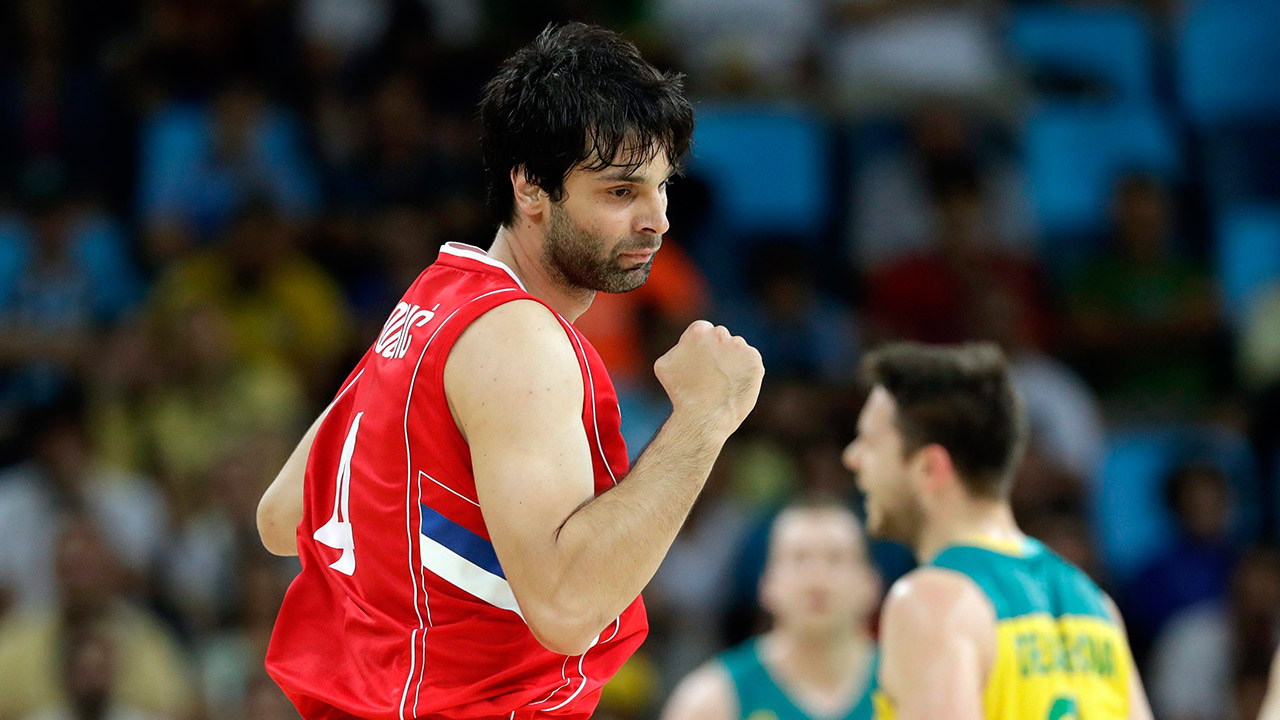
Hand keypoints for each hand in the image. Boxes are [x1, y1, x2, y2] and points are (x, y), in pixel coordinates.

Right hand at [654, 321, 763, 436]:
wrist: (704, 417)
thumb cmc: (680, 393)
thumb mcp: (664, 365)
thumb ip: (677, 348)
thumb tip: (685, 345)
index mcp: (698, 330)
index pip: (702, 331)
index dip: (700, 347)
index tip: (699, 362)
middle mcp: (721, 333)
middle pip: (720, 338)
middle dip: (717, 352)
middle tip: (710, 374)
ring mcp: (740, 347)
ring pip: (736, 350)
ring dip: (732, 361)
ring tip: (722, 384)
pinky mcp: (755, 361)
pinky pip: (750, 363)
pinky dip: (745, 372)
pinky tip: (734, 386)